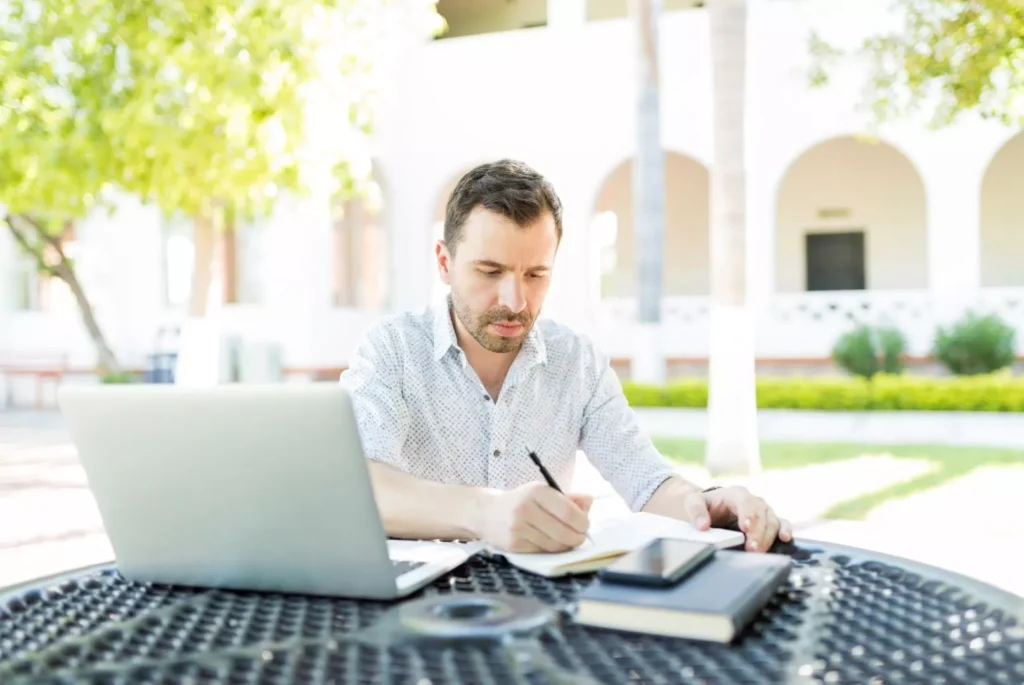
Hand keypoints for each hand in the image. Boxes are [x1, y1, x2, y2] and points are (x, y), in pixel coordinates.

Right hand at [476, 482, 592, 552]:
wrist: (487, 512)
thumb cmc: (522, 501)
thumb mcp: (543, 492)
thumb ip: (568, 497)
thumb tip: (590, 501)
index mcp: (536, 491)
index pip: (568, 511)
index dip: (582, 522)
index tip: (585, 525)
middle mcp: (525, 508)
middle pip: (563, 532)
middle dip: (577, 537)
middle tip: (580, 536)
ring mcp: (517, 528)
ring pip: (554, 545)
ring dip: (566, 546)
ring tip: (568, 540)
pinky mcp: (513, 545)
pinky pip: (542, 552)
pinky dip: (551, 550)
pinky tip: (551, 543)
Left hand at [682, 485, 792, 552]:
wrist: (714, 508)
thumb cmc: (706, 505)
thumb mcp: (694, 503)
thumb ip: (696, 511)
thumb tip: (702, 526)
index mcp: (737, 494)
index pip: (745, 503)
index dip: (748, 516)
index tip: (745, 529)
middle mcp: (754, 501)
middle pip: (761, 515)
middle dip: (757, 533)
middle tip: (751, 549)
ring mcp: (764, 511)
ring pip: (773, 521)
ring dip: (768, 537)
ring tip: (759, 552)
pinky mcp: (770, 522)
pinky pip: (783, 524)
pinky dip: (786, 530)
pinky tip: (786, 539)